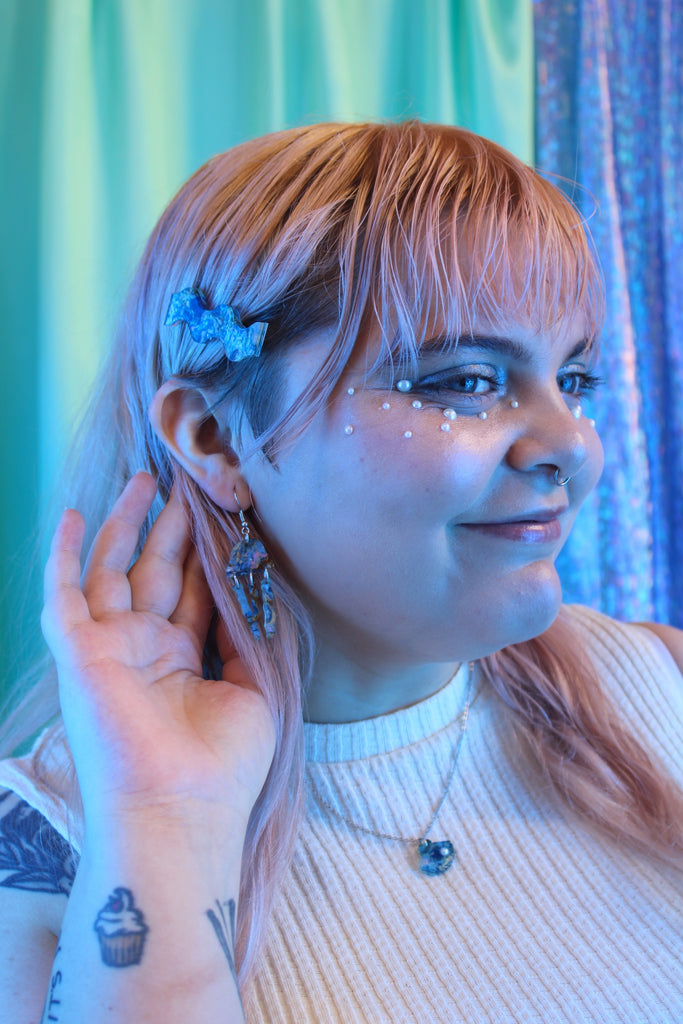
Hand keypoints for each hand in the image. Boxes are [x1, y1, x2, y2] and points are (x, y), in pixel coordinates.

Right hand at [41, 473, 275, 836]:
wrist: (181, 810)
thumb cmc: (223, 765)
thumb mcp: (252, 691)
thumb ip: (244, 639)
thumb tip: (248, 592)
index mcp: (182, 661)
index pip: (193, 592)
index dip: (206, 554)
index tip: (223, 513)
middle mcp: (144, 649)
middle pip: (156, 571)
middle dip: (171, 528)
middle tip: (187, 483)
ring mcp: (109, 648)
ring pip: (114, 570)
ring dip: (127, 524)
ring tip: (147, 479)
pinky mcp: (79, 652)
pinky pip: (65, 594)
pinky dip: (66, 554)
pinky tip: (76, 515)